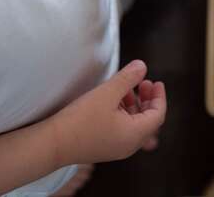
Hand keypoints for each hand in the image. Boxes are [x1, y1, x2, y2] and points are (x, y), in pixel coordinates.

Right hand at [47, 61, 165, 165]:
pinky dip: (124, 113)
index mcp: (134, 135)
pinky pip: (123, 128)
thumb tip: (143, 66)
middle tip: (143, 82)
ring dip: (135, 105)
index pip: (158, 115)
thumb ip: (128, 78)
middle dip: (148, 99)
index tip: (156, 81)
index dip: (160, 96)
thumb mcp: (108, 92)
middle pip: (148, 121)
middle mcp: (128, 145)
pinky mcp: (104, 146)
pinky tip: (113, 100)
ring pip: (135, 124)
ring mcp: (116, 147)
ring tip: (126, 88)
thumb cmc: (81, 118)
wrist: (53, 143)